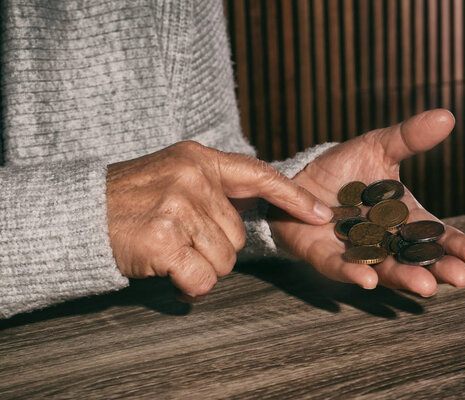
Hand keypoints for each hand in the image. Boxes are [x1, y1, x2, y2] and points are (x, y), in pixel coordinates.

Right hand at [106, 141, 331, 300]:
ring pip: (224, 261)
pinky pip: (202, 279)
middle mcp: (192, 178)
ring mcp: (178, 207)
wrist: (80, 214)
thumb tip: (254, 209)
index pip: (259, 175)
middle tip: (181, 240)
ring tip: (170, 252)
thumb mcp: (173, 175)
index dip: (293, 196)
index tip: (320, 213)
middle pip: (238, 236)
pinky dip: (189, 287)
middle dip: (215, 249)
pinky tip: (168, 272)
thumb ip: (213, 187)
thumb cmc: (130, 200)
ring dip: (201, 267)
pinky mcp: (165, 240)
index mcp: (199, 159)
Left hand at [269, 109, 464, 296]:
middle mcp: (384, 240)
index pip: (435, 234)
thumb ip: (409, 137)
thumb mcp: (378, 146)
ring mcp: (356, 251)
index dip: (457, 245)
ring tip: (425, 287)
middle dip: (438, 269)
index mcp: (402, 217)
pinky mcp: (325, 255)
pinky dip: (354, 272)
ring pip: (384, 268)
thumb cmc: (344, 168)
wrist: (301, 176)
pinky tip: (368, 279)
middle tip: (461, 278)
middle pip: (416, 258)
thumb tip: (446, 116)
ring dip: (403, 277)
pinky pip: (340, 267)